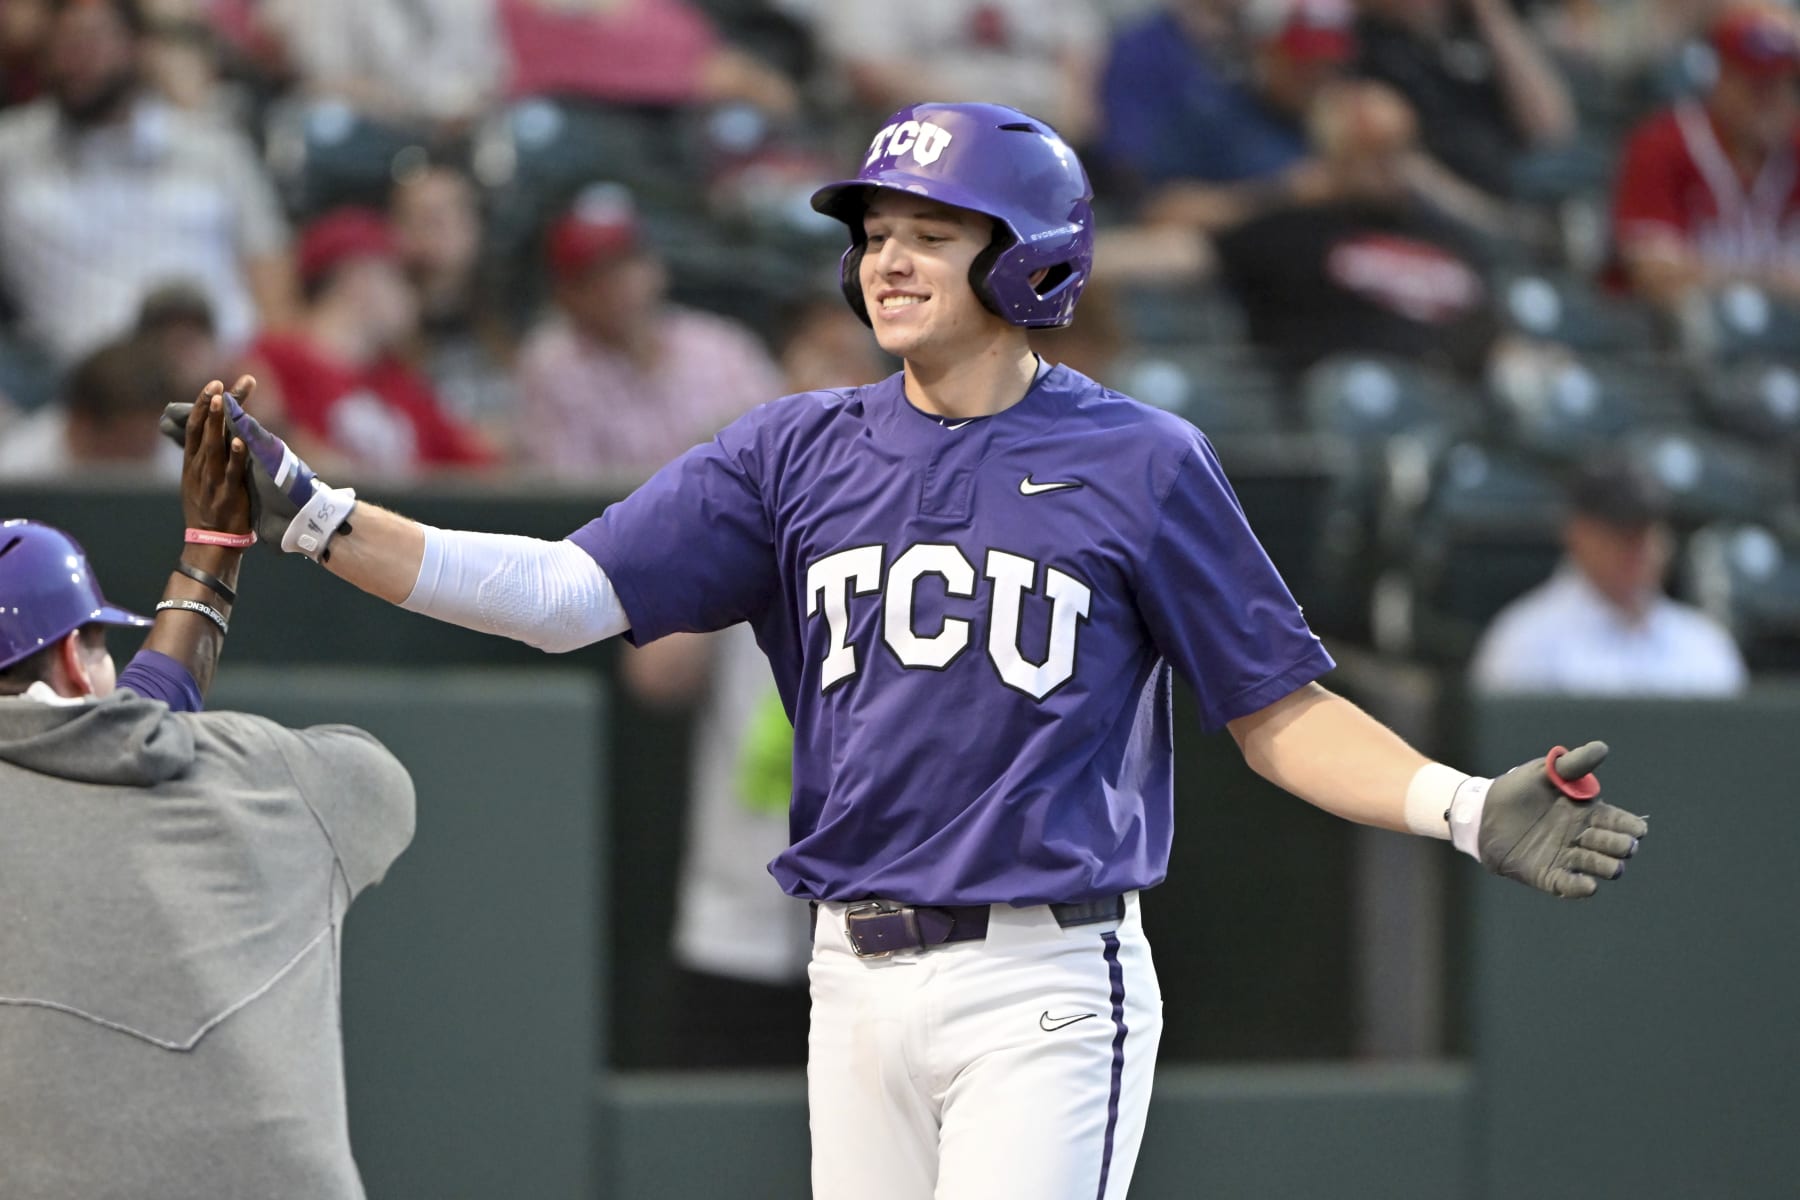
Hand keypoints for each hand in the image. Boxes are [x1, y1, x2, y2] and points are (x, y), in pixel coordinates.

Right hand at [161, 377, 327, 545]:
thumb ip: (204, 455)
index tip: (216, 383)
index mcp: (192, 462)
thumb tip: (212, 432)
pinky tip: (241, 441)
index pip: (196, 426)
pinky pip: (231, 473)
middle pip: (203, 430)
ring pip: (213, 447)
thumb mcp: (198, 478)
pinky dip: (236, 457)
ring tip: (223, 400)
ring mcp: (212, 480)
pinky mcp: (227, 495)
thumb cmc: (209, 507)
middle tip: (218, 383)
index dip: (203, 403)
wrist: (210, 540)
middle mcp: (199, 467)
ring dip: (218, 422)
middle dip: (210, 404)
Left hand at [1478, 741, 1647, 897]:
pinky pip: (1569, 886)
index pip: (1621, 823)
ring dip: (1607, 867)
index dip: (1631, 827)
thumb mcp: (1547, 772)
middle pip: (1616, 847)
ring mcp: (1566, 857)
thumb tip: (1602, 748)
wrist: (1483, 811)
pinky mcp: (1547, 874)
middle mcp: (1582, 837)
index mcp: (1588, 813)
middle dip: (1621, 846)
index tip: (1636, 829)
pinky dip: (1580, 888)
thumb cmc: (1519, 788)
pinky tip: (1589, 886)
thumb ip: (1574, 764)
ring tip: (1610, 866)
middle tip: (1620, 844)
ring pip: (1599, 867)